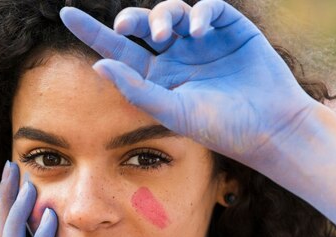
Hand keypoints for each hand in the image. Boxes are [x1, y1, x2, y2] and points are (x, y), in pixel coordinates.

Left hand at [59, 0, 318, 167]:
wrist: (269, 126)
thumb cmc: (219, 127)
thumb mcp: (172, 111)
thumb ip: (135, 89)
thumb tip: (99, 65)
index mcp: (157, 77)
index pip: (119, 49)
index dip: (92, 32)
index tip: (65, 14)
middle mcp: (176, 56)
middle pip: (144, 24)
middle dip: (135, 19)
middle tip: (132, 27)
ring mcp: (203, 41)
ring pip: (174, 12)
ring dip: (165, 16)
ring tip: (170, 33)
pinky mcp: (230, 29)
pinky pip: (209, 8)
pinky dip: (201, 12)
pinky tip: (199, 31)